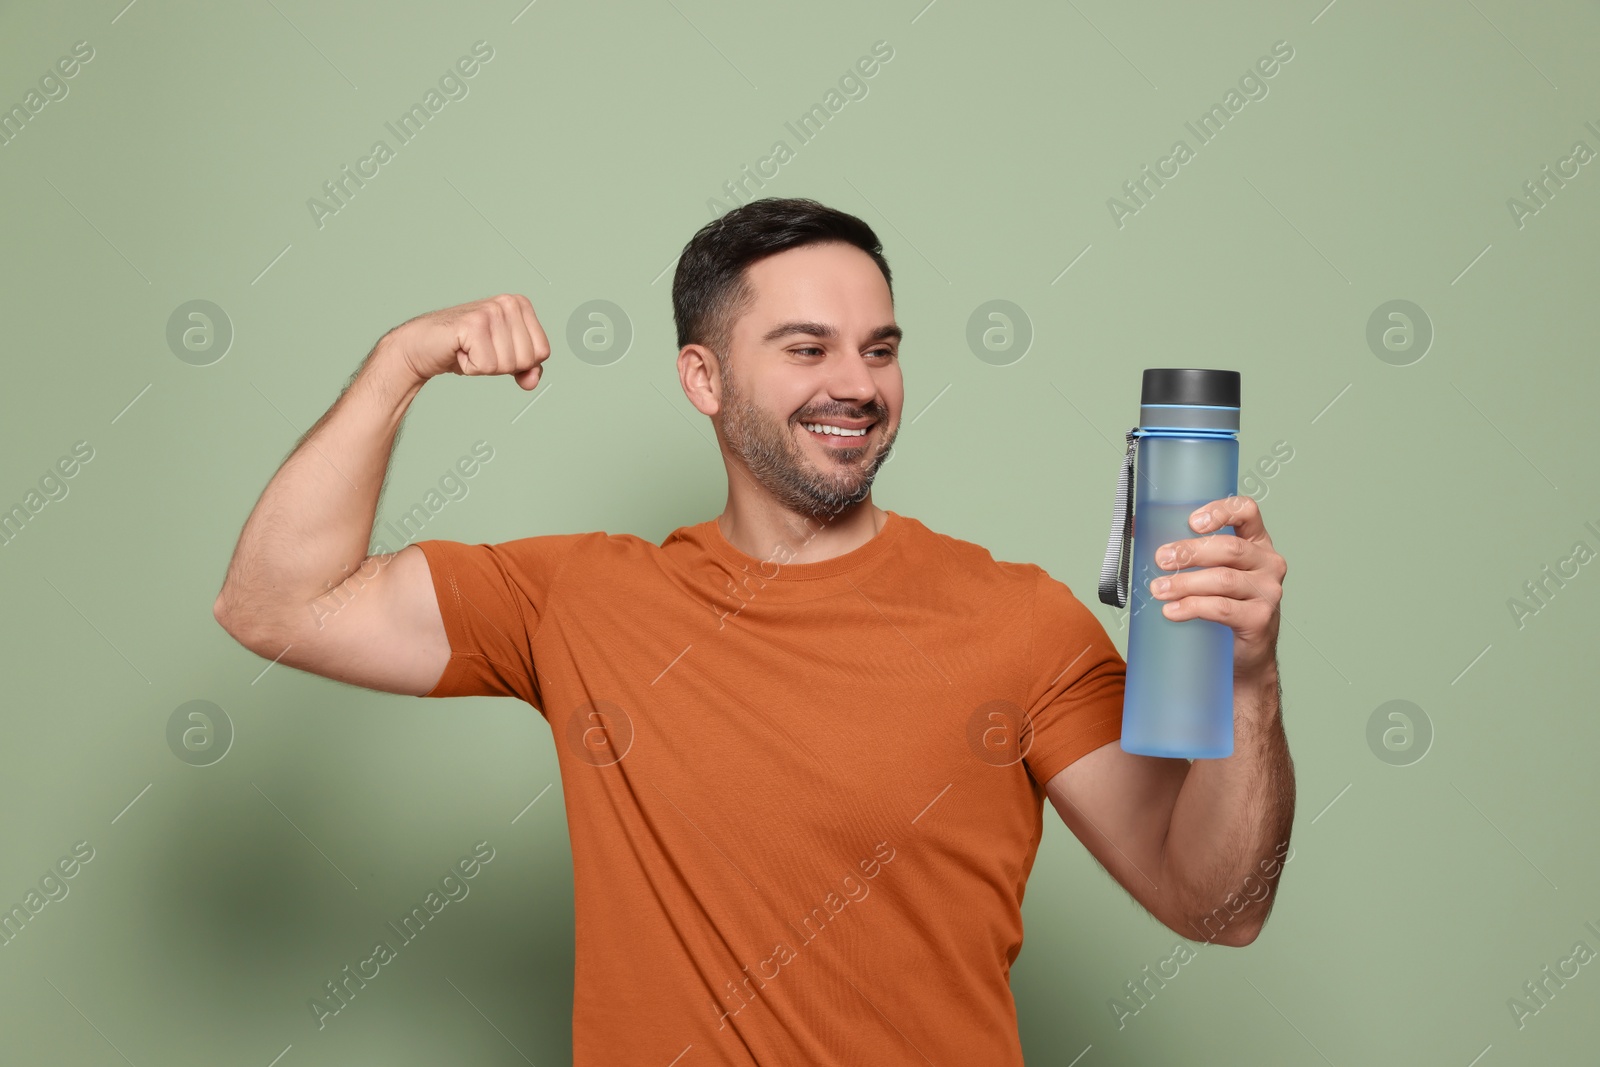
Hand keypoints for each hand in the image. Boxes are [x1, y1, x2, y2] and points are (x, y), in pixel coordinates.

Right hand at [384, 293, 549, 389]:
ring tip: (468, 349)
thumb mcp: (503, 358)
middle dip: (501, 365)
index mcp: (521, 305)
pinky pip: (486, 366)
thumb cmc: (464, 348)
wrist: (423, 346)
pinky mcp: (473, 324)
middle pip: (527, 360)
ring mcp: (491, 311)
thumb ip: (526, 368)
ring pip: (507, 365)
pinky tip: (459, 350)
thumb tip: (532, 381)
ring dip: (484, 366)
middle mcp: (508, 303)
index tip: (495, 349)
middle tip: (479, 350)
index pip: (542, 352)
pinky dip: (470, 367)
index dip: (519, 363)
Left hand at [1147, 495, 1284, 682]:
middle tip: (1161, 559)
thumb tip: (1136, 530)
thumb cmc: (1223, 604)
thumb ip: (1184, 550)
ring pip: (1223, 579)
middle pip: (1229, 548)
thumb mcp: (1211, 571)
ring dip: (1185, 583)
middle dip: (1190, 552)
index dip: (1220, 511)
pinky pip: (1223, 609)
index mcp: (1256, 542)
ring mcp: (1268, 591)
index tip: (1191, 522)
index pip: (1247, 511)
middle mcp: (1268, 562)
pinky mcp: (1260, 619)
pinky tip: (1172, 611)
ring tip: (1158, 589)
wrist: (1244, 654)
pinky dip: (1193, 608)